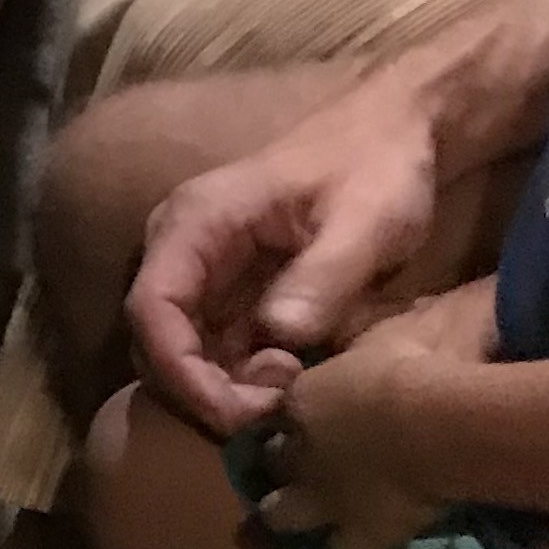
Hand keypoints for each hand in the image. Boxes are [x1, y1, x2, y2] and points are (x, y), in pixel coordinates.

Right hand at [128, 76, 450, 433]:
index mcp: (199, 219)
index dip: (180, 371)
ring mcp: (205, 270)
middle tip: (276, 410)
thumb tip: (278, 339)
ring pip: (182, 351)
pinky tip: (292, 381)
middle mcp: (184, 246)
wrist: (397, 134)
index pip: (151, 306)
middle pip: (156, 339)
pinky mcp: (232, 291)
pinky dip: (242, 378)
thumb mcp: (366, 222)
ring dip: (225, 390)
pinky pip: (215, 347)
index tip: (236, 414)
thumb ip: (323, 277)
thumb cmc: (380, 167)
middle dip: (205, 391)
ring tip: (292, 393)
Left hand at [251, 282, 493, 548]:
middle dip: (271, 466)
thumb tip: (357, 346)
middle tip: (282, 471)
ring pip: (280, 514)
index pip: (274, 412)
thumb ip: (354, 344)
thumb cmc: (412, 363)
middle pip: (269, 462)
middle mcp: (300, 450)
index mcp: (301, 397)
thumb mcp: (376, 335)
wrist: (436, 421)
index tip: (293, 421)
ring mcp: (323, 496)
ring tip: (283, 525)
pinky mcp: (359, 534)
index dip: (284, 418)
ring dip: (281, 515)